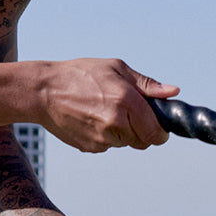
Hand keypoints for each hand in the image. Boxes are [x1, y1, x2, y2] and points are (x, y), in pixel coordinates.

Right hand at [38, 59, 178, 152]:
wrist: (43, 92)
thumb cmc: (79, 74)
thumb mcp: (116, 68)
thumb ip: (147, 85)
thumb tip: (173, 92)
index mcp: (126, 101)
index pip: (156, 132)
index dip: (160, 132)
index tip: (158, 127)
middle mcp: (116, 123)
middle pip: (142, 141)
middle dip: (141, 130)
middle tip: (127, 112)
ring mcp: (101, 138)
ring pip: (125, 143)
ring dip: (122, 132)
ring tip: (103, 110)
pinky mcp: (89, 147)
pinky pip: (107, 145)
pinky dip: (105, 135)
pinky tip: (91, 118)